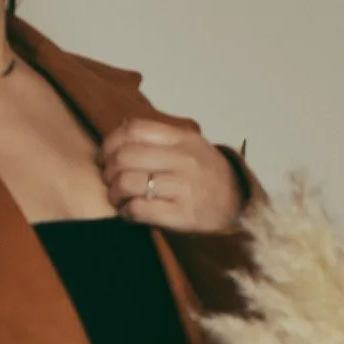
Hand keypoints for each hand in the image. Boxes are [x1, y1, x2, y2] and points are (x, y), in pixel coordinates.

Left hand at [98, 118, 243, 231]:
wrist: (238, 206)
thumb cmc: (207, 175)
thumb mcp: (191, 146)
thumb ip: (160, 137)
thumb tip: (122, 128)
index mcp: (182, 139)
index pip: (135, 130)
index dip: (111, 142)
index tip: (105, 156)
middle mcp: (183, 160)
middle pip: (126, 156)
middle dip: (108, 170)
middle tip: (109, 180)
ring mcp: (183, 187)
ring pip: (128, 183)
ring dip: (114, 193)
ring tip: (118, 198)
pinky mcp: (181, 215)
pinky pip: (139, 210)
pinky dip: (126, 212)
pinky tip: (129, 213)